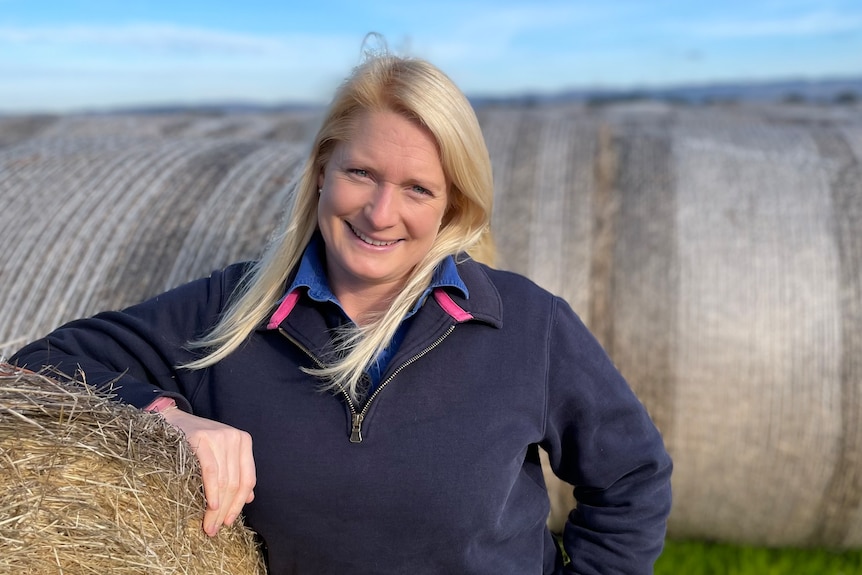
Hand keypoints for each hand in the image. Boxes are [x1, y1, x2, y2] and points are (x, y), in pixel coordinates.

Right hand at [162, 409, 256, 535]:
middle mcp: (235, 438)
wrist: (172, 421)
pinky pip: (211, 471)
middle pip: (235, 482)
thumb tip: (250, 498)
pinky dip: (212, 490)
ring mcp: (219, 437)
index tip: (229, 522)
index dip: (240, 503)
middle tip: (214, 530)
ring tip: (209, 525)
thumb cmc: (197, 442)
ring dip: (217, 507)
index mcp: (243, 442)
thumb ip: (236, 473)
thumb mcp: (222, 455)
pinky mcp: (201, 439)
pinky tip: (211, 505)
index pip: (248, 479)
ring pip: (224, 480)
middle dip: (226, 510)